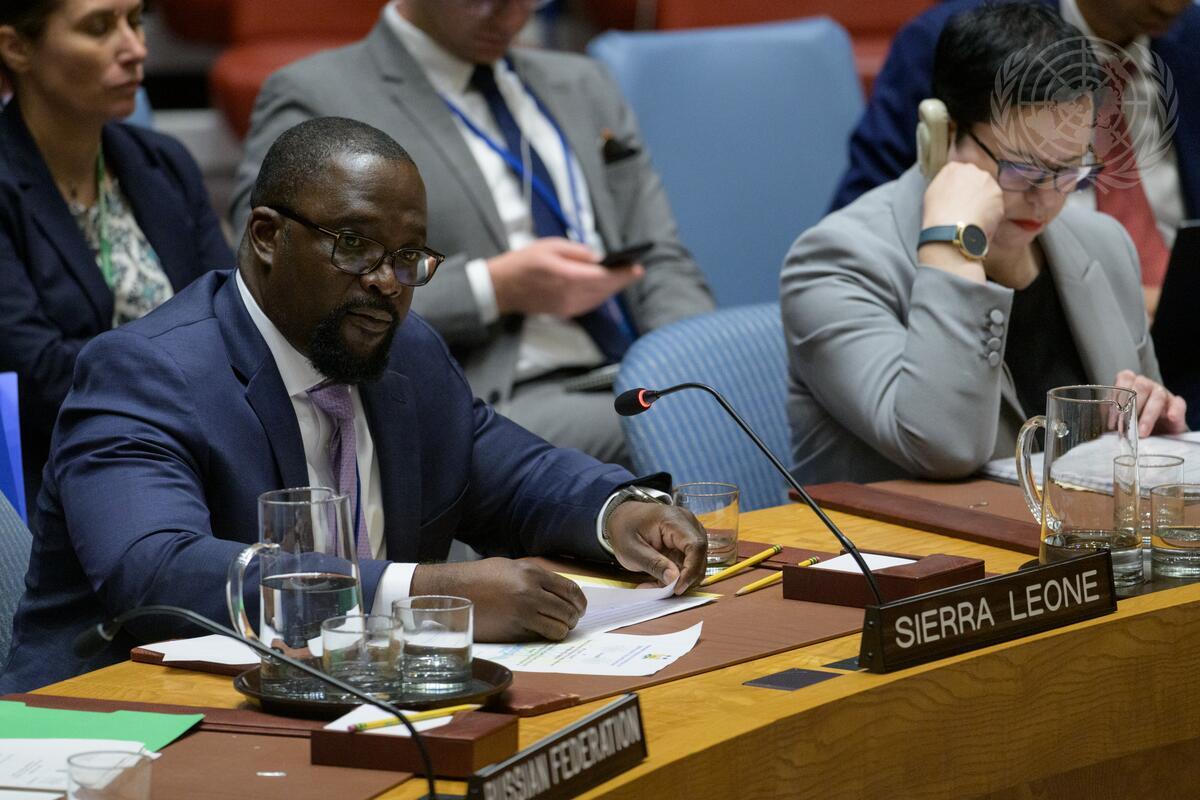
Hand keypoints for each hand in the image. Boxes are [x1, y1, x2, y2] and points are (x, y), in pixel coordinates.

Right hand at [410, 558, 586, 641]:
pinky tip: (541, 633)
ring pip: (559, 625)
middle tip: (569, 622)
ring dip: (561, 629)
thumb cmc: (479, 578)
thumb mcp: (510, 567)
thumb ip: (534, 577)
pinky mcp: (514, 628)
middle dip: (573, 618)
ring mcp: (524, 611)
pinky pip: (541, 635)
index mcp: (532, 572)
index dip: (579, 602)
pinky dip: (546, 635)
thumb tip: (556, 590)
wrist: (454, 592)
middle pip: (568, 609)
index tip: (580, 608)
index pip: (570, 589)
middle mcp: (532, 590)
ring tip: (555, 629)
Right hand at [488, 237, 643, 316]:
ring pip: (599, 299)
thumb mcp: (550, 246)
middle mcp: (571, 295)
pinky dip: (600, 296)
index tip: (637, 267)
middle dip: (622, 281)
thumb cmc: (523, 262)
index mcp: (568, 276)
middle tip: (635, 271)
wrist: (502, 288)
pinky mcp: (564, 312)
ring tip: (623, 278)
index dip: (623, 273)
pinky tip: (605, 288)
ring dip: (612, 289)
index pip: (604, 276)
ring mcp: (568, 306)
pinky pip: (589, 304)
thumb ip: (576, 251)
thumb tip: (597, 257)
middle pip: (605, 290)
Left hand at [605, 502, 706, 593]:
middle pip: (700, 556)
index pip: (695, 545)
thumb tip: (674, 579)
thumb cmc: (625, 529)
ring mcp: (690, 532)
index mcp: (673, 519)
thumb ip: (654, 564)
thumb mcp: (632, 550)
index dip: (691, 569)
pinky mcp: (687, 542)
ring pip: (696, 563)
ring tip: (655, 585)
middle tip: (662, 591)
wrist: (623, 517)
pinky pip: (689, 563)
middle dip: (684, 578)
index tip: (678, 588)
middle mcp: (688, 523)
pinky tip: (659, 579)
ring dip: (679, 579)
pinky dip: (677, 575)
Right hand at [919, 162, 1004, 280]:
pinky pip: (994, 206)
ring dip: (983, 203)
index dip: (959, 187)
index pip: (960, 173)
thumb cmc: (938, 215)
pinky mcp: (999, 198)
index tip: (957, 197)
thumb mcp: (932, 192)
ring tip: (971, 218)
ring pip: (988, 192)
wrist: (951, 230)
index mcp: (954, 168)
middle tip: (965, 208)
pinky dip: (989, 214)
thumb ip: (944, 183)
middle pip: (976, 180)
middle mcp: (974, 171)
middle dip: (974, 192)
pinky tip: (978, 223)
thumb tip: (951, 186)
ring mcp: (989, 184)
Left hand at [1114, 369, 1187, 436]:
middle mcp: (1147, 386)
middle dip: (1132, 407)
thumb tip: (1101, 428)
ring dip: (1148, 415)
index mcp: (1130, 385)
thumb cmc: (1133, 425)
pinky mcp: (1177, 406)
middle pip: (1141, 386)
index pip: (1124, 378)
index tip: (1112, 417)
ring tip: (1142, 432)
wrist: (1156, 435)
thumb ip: (1112, 418)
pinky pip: (1178, 404)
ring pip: (1158, 396)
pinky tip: (1170, 418)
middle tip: (1126, 426)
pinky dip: (1175, 410)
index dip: (1117, 395)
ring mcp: (1163, 394)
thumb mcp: (1119, 421)